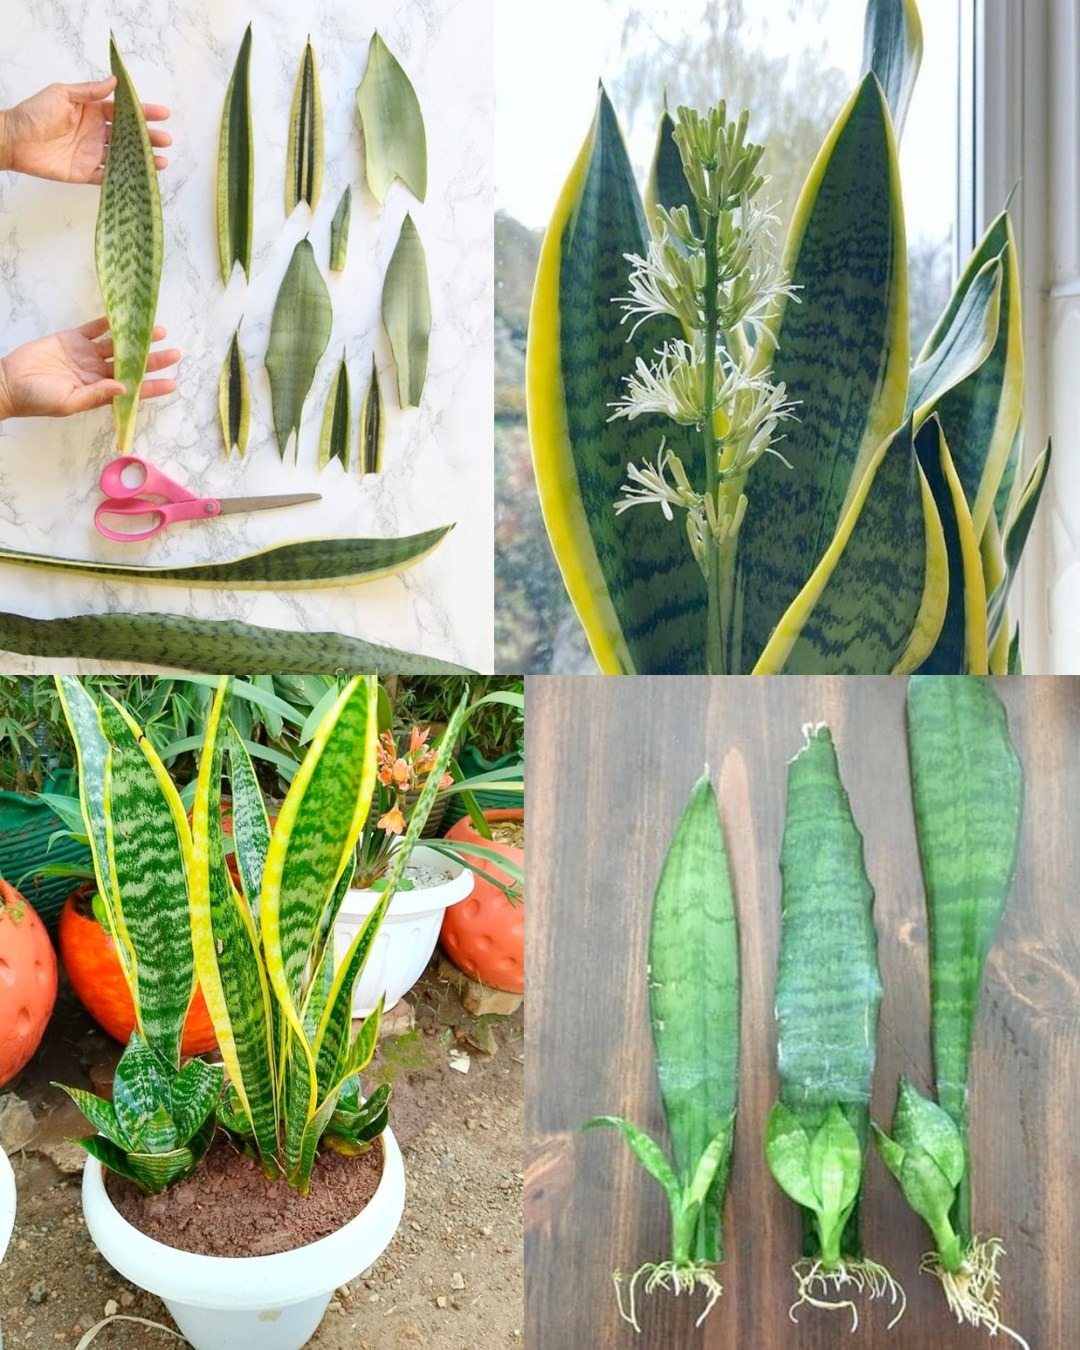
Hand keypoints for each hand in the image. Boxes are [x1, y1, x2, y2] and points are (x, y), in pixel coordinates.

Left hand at [0, 78, 170, 183]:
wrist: (15, 139)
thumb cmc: (35, 112)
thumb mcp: (62, 94)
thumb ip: (89, 90)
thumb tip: (113, 82)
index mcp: (92, 112)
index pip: (123, 112)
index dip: (143, 113)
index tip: (162, 114)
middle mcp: (96, 133)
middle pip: (128, 137)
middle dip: (148, 138)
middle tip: (165, 140)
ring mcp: (93, 154)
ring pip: (124, 158)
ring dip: (143, 160)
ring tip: (162, 162)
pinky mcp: (86, 173)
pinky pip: (109, 177)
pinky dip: (125, 178)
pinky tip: (141, 178)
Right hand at [0, 319, 179, 420]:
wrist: (10, 382)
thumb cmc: (38, 399)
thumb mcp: (69, 402)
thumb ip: (97, 395)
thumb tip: (125, 388)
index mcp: (100, 391)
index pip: (133, 390)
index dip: (153, 386)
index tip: (173, 383)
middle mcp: (97, 372)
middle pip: (131, 365)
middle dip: (153, 360)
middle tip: (175, 353)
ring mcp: (86, 354)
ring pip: (118, 345)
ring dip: (137, 339)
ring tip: (158, 331)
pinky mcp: (73, 339)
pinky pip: (95, 328)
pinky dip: (110, 323)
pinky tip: (126, 317)